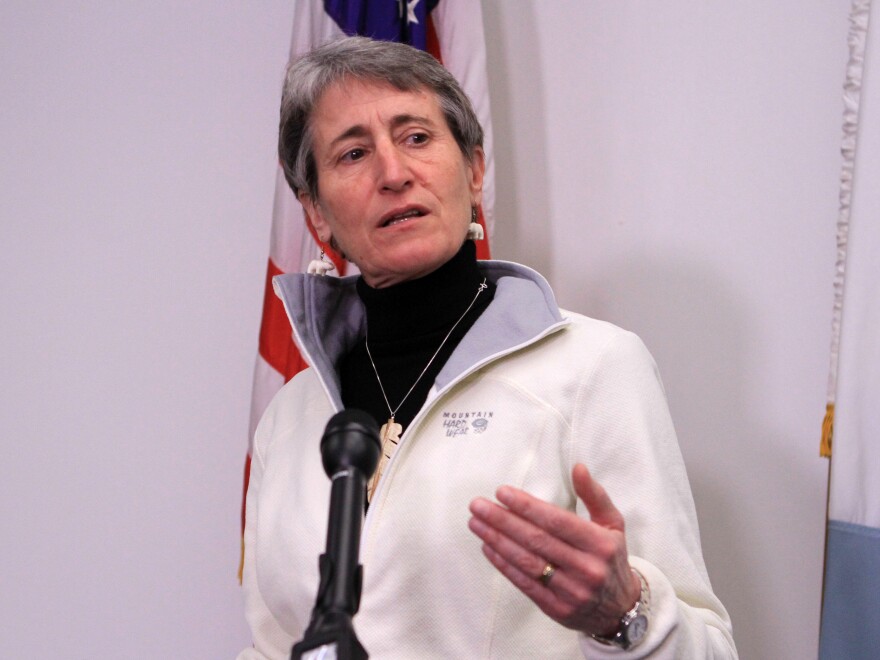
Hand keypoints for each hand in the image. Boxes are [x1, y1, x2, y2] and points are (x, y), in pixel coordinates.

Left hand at [467, 463, 640, 635]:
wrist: (620, 609)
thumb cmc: (611, 557)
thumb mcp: (613, 524)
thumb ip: (595, 495)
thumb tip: (578, 467)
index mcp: (600, 544)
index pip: (557, 521)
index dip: (527, 506)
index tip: (502, 492)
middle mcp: (587, 568)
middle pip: (537, 540)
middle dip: (503, 520)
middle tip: (478, 505)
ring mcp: (571, 591)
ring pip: (527, 561)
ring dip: (496, 540)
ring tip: (476, 523)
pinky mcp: (556, 608)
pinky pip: (524, 583)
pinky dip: (503, 564)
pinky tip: (487, 547)